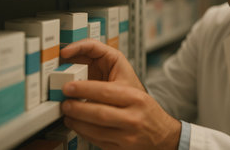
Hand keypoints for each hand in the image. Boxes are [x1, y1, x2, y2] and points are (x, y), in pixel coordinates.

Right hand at [61, 38, 143, 91]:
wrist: (135, 112)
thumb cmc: (132, 96)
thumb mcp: (119, 89)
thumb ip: (100, 90)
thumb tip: (79, 90)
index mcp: (110, 58)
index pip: (91, 46)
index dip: (76, 47)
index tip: (65, 53)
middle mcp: (98, 65)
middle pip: (77, 57)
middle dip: (65, 62)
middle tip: (55, 69)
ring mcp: (90, 76)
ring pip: (72, 71)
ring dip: (64, 76)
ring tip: (56, 81)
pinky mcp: (84, 89)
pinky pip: (72, 85)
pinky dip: (66, 88)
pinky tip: (61, 93)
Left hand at [61, 80, 180, 149]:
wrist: (164, 136)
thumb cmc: (147, 112)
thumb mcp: (138, 95)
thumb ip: (115, 90)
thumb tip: (85, 85)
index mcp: (137, 99)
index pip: (106, 92)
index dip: (84, 89)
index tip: (69, 87)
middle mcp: (133, 118)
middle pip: (99, 113)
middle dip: (77, 108)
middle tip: (65, 103)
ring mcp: (128, 136)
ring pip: (95, 130)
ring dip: (77, 123)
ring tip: (68, 115)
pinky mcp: (122, 149)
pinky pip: (97, 141)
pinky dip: (84, 133)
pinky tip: (78, 127)